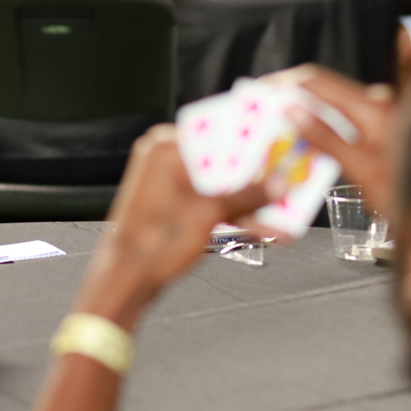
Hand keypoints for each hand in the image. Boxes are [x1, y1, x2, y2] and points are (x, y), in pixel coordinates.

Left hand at [71, 126, 274, 331]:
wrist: (127, 278)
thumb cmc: (150, 243)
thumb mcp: (210, 214)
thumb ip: (247, 196)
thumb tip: (274, 185)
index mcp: (165, 147)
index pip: (219, 133)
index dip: (251, 144)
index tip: (276, 150)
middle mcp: (162, 158)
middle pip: (221, 160)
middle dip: (253, 177)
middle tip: (282, 180)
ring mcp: (166, 181)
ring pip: (217, 184)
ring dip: (246, 200)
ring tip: (277, 209)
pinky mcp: (172, 203)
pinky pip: (207, 200)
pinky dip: (229, 212)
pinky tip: (259, 223)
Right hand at [269, 65, 397, 215]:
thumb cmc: (402, 194)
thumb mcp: (358, 169)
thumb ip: (326, 137)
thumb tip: (293, 110)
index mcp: (372, 108)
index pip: (318, 82)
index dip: (287, 83)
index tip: (261, 91)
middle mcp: (377, 105)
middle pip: (323, 88)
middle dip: (291, 95)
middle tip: (262, 108)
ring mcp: (378, 116)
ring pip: (330, 104)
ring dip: (302, 110)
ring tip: (277, 123)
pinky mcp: (377, 131)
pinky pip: (339, 119)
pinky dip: (318, 124)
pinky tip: (304, 138)